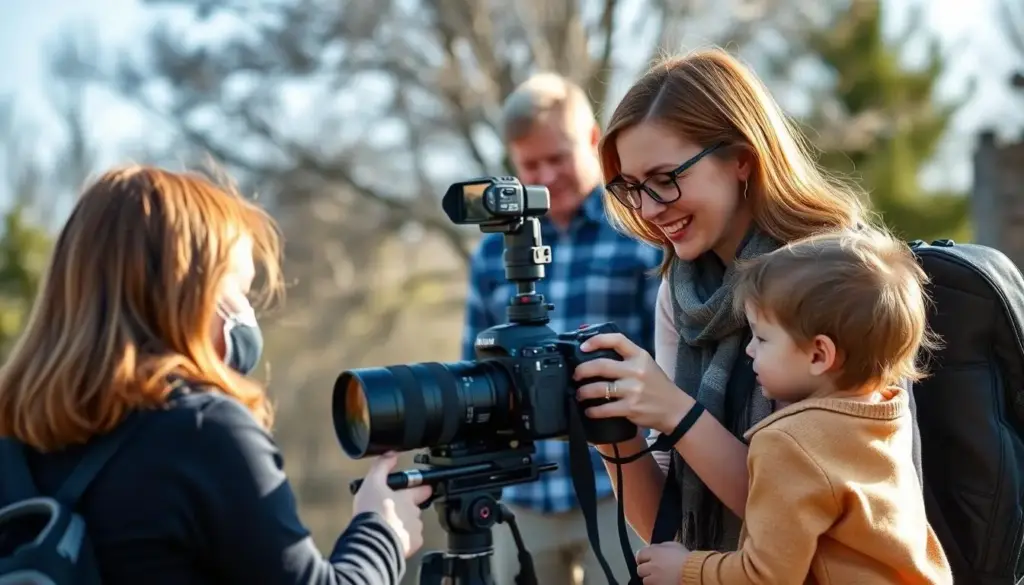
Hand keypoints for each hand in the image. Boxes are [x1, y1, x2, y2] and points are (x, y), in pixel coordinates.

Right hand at [352, 452, 432, 557]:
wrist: (372, 541)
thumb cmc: (372, 512)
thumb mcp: (372, 483)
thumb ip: (382, 467)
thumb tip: (391, 453)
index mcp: (407, 497)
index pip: (422, 489)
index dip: (422, 488)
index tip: (423, 488)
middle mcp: (415, 513)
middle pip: (415, 509)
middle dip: (407, 509)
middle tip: (392, 511)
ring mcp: (415, 529)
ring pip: (413, 525)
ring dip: (404, 525)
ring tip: (388, 527)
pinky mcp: (413, 545)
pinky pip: (411, 541)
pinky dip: (404, 540)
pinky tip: (391, 538)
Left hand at [573, 333, 693, 434]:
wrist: (675, 410)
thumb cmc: (658, 386)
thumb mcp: (646, 365)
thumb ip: (626, 358)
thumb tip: (597, 355)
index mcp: (640, 356)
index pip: (617, 340)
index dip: (596, 340)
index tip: (583, 346)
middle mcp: (636, 370)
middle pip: (600, 365)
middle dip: (581, 371)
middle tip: (576, 376)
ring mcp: (633, 390)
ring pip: (598, 388)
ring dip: (583, 392)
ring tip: (579, 394)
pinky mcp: (630, 408)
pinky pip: (604, 408)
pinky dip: (592, 410)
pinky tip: (589, 411)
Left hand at [636, 542, 689, 584]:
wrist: (695, 573)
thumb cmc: (686, 558)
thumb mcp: (674, 546)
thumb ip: (661, 546)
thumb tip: (651, 548)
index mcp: (654, 553)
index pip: (640, 555)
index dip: (642, 558)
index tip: (646, 561)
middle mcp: (652, 566)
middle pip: (640, 569)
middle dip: (645, 570)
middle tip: (653, 571)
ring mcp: (654, 579)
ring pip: (645, 581)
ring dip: (650, 579)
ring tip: (660, 578)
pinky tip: (663, 582)